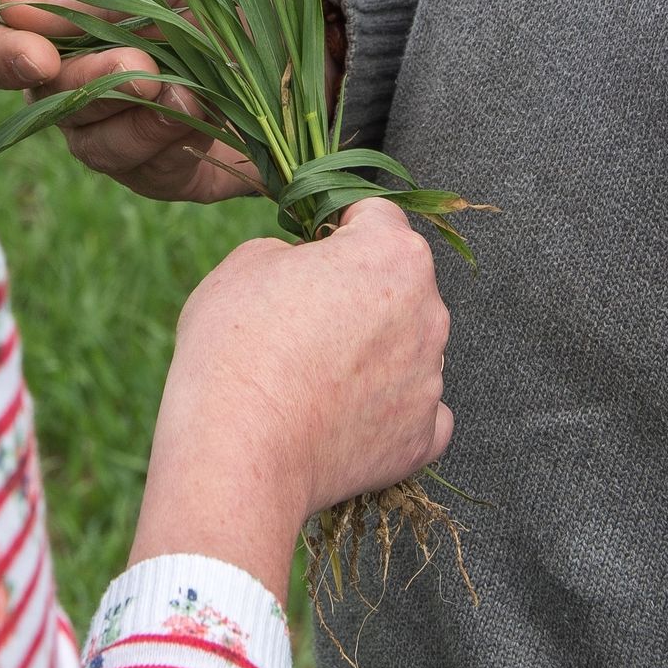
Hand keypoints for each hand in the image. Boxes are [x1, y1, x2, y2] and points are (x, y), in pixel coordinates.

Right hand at [0, 0, 262, 203]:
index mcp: (68, 19)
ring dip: (135, 118)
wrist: (312, 24)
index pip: (1, 46)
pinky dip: (171, 143)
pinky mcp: (163, 170)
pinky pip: (146, 171)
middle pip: (45, 102)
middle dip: (89, 84)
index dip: (6, 55)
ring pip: (92, 144)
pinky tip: (202, 115)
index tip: (38, 55)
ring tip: (183, 92)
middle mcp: (79, 82)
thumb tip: (13, 8)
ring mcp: (119, 130)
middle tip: (143, 66)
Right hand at [130, 200, 452, 602]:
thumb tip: (309, 271)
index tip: (309, 251)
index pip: (376, 215)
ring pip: (407, 345)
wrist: (237, 452)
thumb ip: (294, 251)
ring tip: (313, 374)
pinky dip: (386, 409)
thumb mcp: (246, 261)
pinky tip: (344, 413)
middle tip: (302, 318)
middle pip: (399, 283)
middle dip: (360, 290)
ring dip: (373, 349)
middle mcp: (428, 311)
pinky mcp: (422, 438)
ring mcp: (430, 379)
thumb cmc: (236, 346)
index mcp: (392, 253)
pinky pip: (416, 409)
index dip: (336, 227)